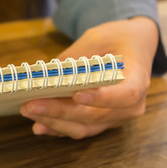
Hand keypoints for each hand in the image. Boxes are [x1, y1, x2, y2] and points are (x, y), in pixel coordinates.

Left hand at [20, 17, 157, 138]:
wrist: (133, 46)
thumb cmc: (117, 38)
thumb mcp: (97, 38)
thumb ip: (75, 58)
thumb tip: (47, 77)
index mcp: (137, 80)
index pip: (124, 95)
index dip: (101, 98)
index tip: (77, 95)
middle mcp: (130, 106)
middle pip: (94, 115)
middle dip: (59, 111)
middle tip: (31, 105)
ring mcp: (115, 117)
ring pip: (84, 127)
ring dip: (54, 122)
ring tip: (29, 112)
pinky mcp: (101, 121)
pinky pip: (80, 129)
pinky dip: (58, 128)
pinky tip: (38, 124)